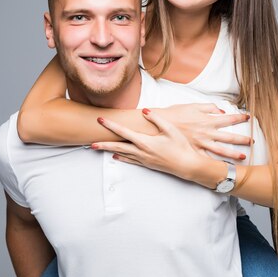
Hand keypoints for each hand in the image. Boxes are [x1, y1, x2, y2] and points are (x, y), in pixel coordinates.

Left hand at [92, 109, 213, 180]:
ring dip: (109, 150)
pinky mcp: (147, 164)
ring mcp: (144, 159)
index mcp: (145, 142)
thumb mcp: (171, 129)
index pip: (123, 132)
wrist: (188, 165)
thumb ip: (156, 119)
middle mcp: (141, 152)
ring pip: (122, 154)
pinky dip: (121, 157)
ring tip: (97, 147)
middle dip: (103, 143)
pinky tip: (115, 156)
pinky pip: (130, 160)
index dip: (111, 125)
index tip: (100, 120)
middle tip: (90, 141)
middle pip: (117, 146)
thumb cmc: (181, 146)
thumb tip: (144, 111)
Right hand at [154, 103, 250, 160]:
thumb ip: (208, 107)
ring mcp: (200, 144)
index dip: (239, 118)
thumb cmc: (174, 114)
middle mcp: (206, 133)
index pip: (228, 118)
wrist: (158, 125)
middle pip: (229, 137)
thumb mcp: (192, 106)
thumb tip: (221, 110)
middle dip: (242, 139)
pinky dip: (216, 164)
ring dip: (233, 154)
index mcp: (207, 120)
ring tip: (243, 157)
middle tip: (252, 141)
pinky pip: (207, 159)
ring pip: (221, 151)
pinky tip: (223, 168)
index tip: (248, 117)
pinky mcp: (193, 152)